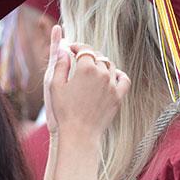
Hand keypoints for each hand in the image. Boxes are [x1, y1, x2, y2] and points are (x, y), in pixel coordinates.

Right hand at [42, 25, 128, 143]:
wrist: (80, 133)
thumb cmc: (64, 111)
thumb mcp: (55, 86)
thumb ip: (60, 65)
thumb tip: (62, 50)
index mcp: (86, 68)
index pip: (85, 49)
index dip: (77, 46)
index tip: (71, 49)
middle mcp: (102, 73)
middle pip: (97, 56)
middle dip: (88, 56)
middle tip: (79, 61)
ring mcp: (112, 85)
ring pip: (110, 66)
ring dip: (101, 64)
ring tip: (92, 70)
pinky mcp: (118, 96)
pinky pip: (124, 79)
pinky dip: (118, 75)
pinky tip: (111, 77)